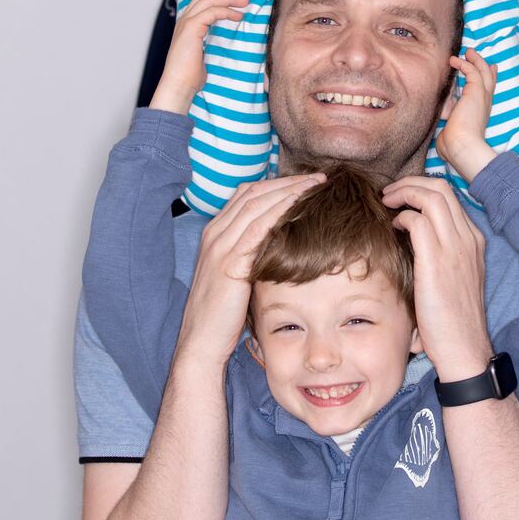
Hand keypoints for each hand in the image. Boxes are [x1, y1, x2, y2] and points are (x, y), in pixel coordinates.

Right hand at [149, 0, 247, 114]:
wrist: (179, 84)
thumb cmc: (190, 76)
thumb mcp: (201, 56)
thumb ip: (207, 45)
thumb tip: (219, 45)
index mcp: (186, 25)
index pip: (200, 1)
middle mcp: (185, 20)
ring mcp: (186, 23)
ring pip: (209, 0)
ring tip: (245, 0)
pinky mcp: (191, 28)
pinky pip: (211, 12)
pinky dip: (226, 11)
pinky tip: (237, 16)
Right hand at [175, 174, 325, 368]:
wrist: (201, 341)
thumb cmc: (222, 314)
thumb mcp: (235, 275)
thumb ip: (251, 254)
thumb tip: (282, 243)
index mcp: (215, 234)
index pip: (246, 194)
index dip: (276, 183)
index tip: (304, 181)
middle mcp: (215, 234)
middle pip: (253, 192)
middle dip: (287, 181)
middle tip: (317, 178)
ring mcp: (220, 247)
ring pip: (256, 204)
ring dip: (289, 191)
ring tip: (315, 186)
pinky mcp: (230, 264)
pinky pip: (257, 229)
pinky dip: (279, 212)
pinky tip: (299, 207)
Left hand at [381, 176, 490, 379]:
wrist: (464, 349)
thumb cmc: (452, 319)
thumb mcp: (453, 278)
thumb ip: (440, 252)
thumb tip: (411, 234)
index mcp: (473, 241)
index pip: (450, 196)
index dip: (423, 188)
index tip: (403, 196)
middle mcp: (468, 239)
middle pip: (441, 187)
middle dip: (411, 182)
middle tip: (390, 193)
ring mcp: (455, 248)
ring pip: (431, 196)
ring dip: (404, 192)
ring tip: (387, 201)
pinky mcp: (437, 261)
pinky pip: (418, 221)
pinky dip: (402, 216)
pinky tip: (392, 227)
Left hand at [436, 50, 497, 184]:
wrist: (461, 145)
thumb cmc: (454, 144)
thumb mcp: (451, 130)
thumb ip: (448, 125)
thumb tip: (441, 129)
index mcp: (481, 112)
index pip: (488, 92)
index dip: (489, 79)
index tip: (490, 69)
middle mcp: (484, 103)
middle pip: (489, 78)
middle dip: (483, 65)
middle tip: (475, 54)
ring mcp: (482, 97)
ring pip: (484, 71)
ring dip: (475, 60)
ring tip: (467, 51)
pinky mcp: (476, 91)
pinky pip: (473, 71)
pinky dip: (464, 63)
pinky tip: (454, 60)